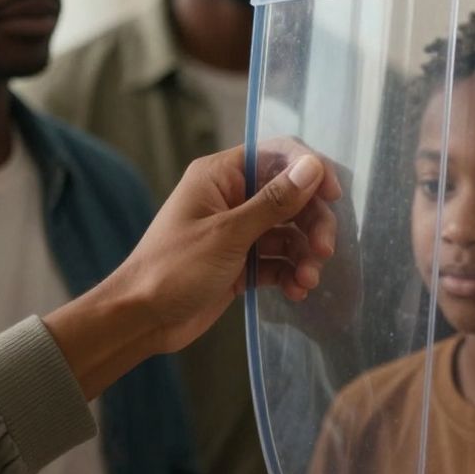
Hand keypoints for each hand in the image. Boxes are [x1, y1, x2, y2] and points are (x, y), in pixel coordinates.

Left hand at [45, 143, 340, 399]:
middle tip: (324, 251)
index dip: (310, 170)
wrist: (141, 319)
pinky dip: (291, 273)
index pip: (278, 154)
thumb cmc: (173, 268)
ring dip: (304, 254)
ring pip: (289, 231)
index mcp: (221, 175)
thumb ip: (274, 201)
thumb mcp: (228, 234)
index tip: (333, 196)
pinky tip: (297, 291)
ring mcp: (238, 231)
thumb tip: (313, 166)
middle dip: (312, 222)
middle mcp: (232, 197)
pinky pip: (278, 260)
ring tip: (307, 280)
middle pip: (291, 196)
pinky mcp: (242, 262)